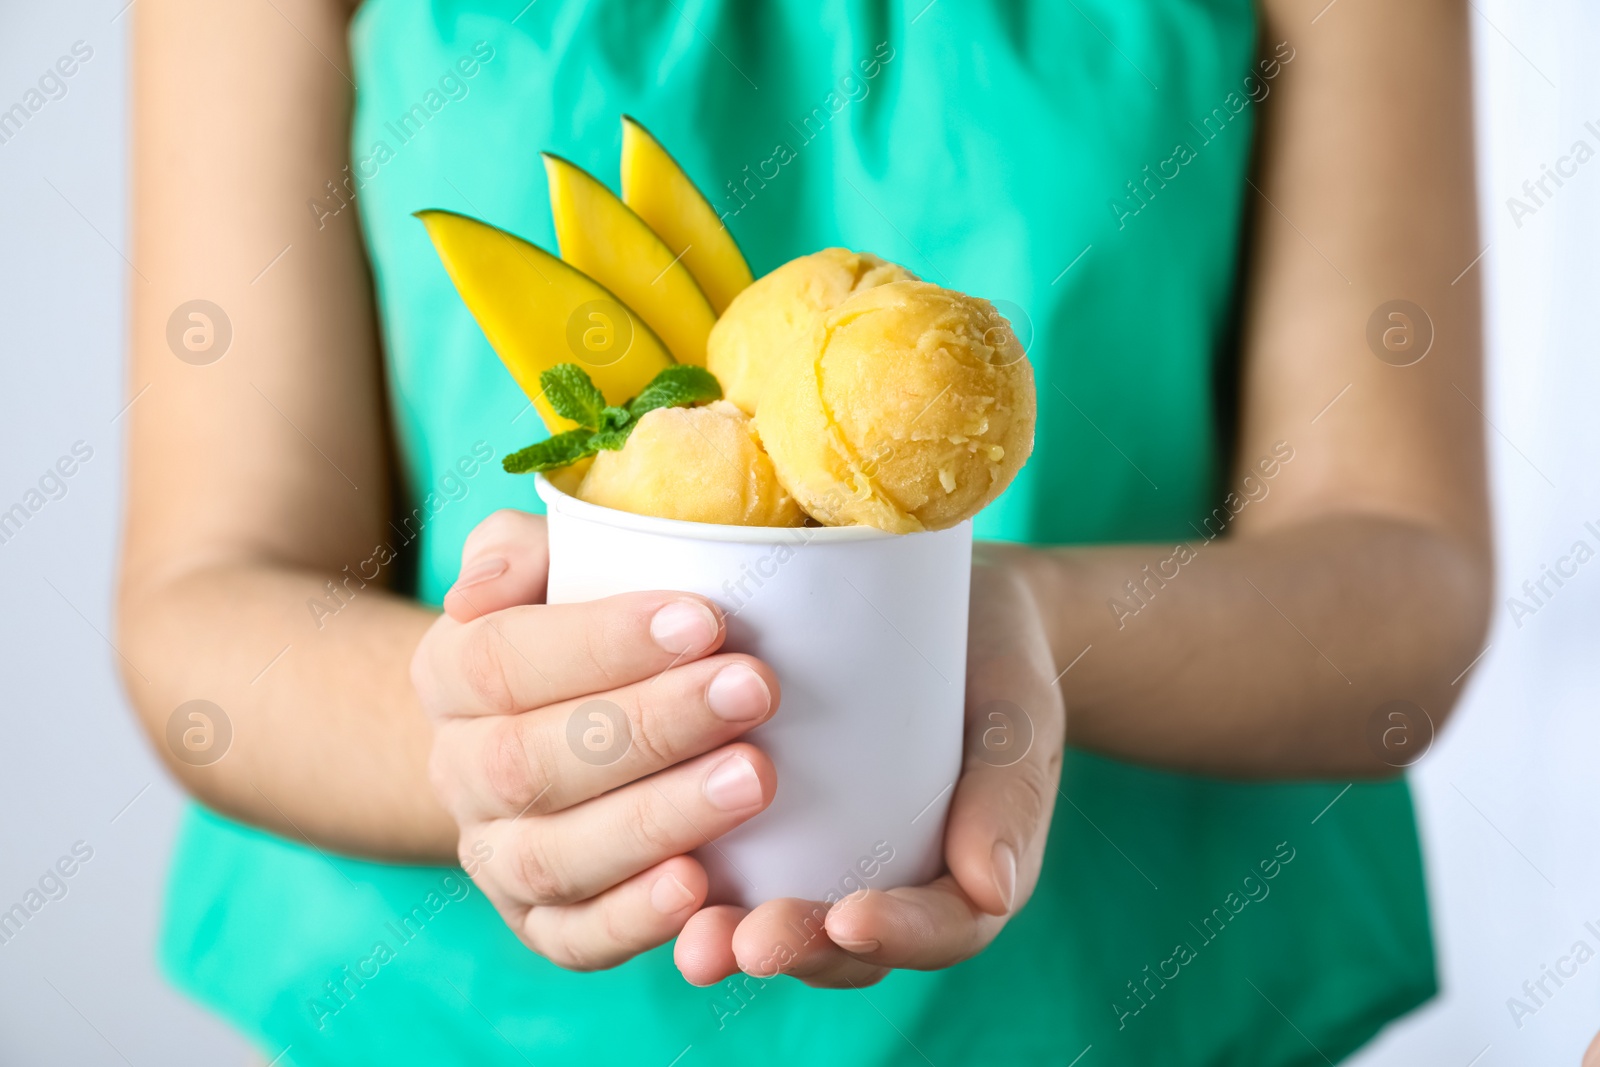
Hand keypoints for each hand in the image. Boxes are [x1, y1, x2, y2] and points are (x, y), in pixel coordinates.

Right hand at [411, 509, 782, 970]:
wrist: (546, 726)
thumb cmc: (575, 626)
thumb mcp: (544, 567)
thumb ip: (515, 552)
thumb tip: (479, 590)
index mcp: (449, 672)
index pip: (503, 658)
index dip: (602, 642)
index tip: (705, 617)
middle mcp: (459, 771)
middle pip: (532, 761)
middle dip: (652, 725)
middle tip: (755, 688)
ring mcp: (496, 857)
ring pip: (555, 855)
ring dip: (659, 817)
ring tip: (755, 777)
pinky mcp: (541, 924)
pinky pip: (574, 940)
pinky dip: (635, 921)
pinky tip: (702, 888)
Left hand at [672, 548, 1064, 986]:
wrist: (956, 613)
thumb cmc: (994, 663)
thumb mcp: (1016, 715)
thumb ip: (1008, 794)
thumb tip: (994, 890)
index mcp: (966, 877)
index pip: (941, 930)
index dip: (898, 934)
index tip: (851, 916)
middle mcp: (893, 889)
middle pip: (848, 950)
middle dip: (797, 947)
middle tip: (745, 941)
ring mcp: (830, 866)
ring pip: (785, 924)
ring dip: (735, 934)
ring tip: (692, 933)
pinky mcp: (774, 831)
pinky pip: (740, 873)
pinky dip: (698, 884)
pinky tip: (652, 871)